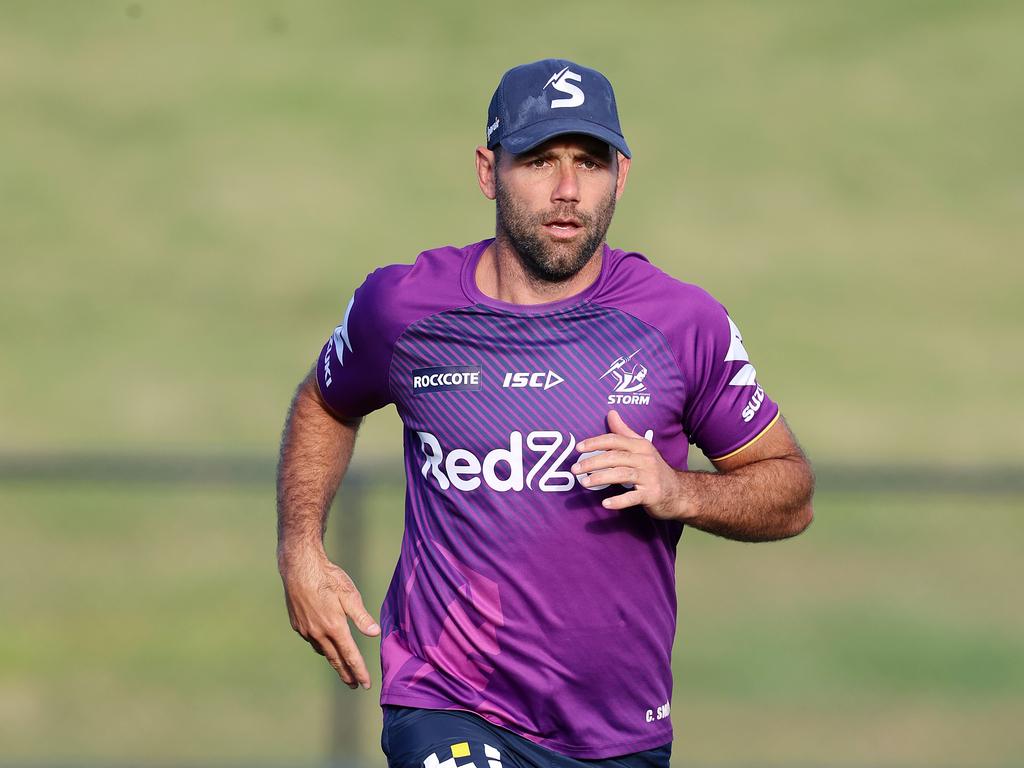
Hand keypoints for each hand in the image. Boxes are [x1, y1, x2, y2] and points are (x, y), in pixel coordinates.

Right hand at [278, 551, 380, 688]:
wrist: (299, 567)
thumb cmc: (328, 577)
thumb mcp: (349, 594)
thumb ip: (361, 617)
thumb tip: (375, 634)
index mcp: (334, 627)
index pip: (350, 656)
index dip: (359, 671)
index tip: (366, 684)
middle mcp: (319, 633)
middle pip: (335, 660)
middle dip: (346, 674)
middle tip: (354, 685)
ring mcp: (306, 630)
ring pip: (323, 651)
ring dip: (333, 660)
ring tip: (342, 667)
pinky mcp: (298, 625)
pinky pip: (312, 641)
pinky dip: (321, 646)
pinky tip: (325, 644)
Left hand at [571, 409, 688, 520]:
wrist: (679, 492)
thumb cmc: (654, 469)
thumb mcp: (641, 448)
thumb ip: (624, 432)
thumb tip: (611, 413)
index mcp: (640, 445)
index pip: (615, 440)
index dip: (595, 442)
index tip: (578, 448)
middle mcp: (645, 458)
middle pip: (615, 457)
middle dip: (593, 462)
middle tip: (575, 469)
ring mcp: (649, 477)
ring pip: (622, 474)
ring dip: (601, 478)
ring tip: (585, 483)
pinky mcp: (652, 494)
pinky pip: (633, 497)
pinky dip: (619, 500)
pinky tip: (605, 503)